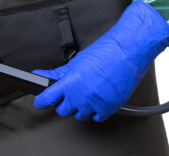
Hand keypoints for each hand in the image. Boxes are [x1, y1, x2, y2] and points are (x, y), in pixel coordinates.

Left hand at [32, 0, 168, 121]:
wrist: (128, 50)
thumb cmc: (106, 51)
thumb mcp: (77, 60)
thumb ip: (59, 72)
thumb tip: (44, 75)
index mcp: (71, 82)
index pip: (48, 98)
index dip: (42, 101)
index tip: (40, 101)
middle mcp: (81, 96)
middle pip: (63, 110)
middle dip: (63, 102)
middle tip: (68, 92)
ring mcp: (95, 104)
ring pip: (80, 116)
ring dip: (80, 107)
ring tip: (86, 93)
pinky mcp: (109, 108)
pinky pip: (97, 118)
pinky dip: (95, 111)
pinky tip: (97, 99)